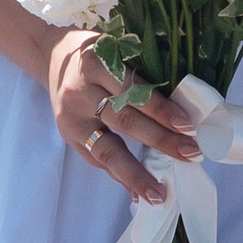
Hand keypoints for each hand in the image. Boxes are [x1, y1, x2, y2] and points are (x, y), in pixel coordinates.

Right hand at [48, 30, 196, 205]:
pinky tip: (137, 192)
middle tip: (191, 155)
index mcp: (97, 63)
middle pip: (124, 120)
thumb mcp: (116, 48)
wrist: (52, 55)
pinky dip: (119, 177)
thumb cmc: (97, 51)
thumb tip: (180, 110)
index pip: (133, 90)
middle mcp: (81, 91)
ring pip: (107, 149)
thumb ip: (141, 73)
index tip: (188, 126)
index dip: (160, 109)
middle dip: (160, 141)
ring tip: (158, 194)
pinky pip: (96, 160)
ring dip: (136, 174)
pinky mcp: (68, 135)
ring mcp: (72, 117)